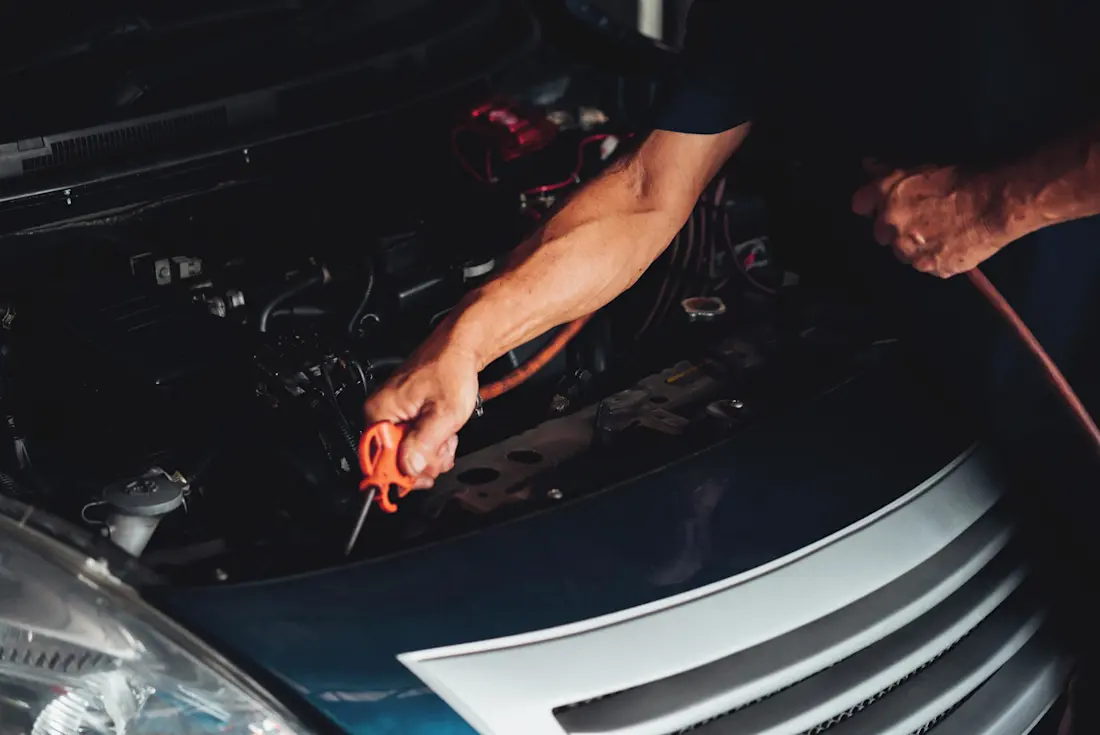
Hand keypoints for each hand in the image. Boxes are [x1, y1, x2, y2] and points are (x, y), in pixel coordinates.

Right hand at [363, 339, 479, 487]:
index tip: (419, 478)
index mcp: (379, 412)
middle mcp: (380, 414)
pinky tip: (442, 433)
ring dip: (431, 453)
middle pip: (393, 460)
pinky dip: (431, 444)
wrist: (459, 350)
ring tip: (445, 436)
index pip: (376, 458)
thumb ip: (425, 443)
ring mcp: (393, 416)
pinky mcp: (405, 418)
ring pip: (407, 454)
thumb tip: (409, 468)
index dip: (400, 473)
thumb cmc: (450, 369)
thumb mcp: (444, 413)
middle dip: (423, 461)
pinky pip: (413, 443)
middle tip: (442, 448)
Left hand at [851, 161, 1015, 277]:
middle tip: (921, 218)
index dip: (871, 205)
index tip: (884, 205)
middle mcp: (891, 226)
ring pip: (903, 252)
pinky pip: (927, 265)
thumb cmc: (962, 177)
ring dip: (914, 245)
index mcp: (884, 196)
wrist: (996, 202)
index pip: (859, 204)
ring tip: (941, 231)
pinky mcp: (931, 268)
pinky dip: (936, 257)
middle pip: (880, 234)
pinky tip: (953, 243)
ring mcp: (909, 250)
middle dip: (894, 228)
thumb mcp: (920, 166)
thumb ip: (887, 169)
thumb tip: (866, 166)